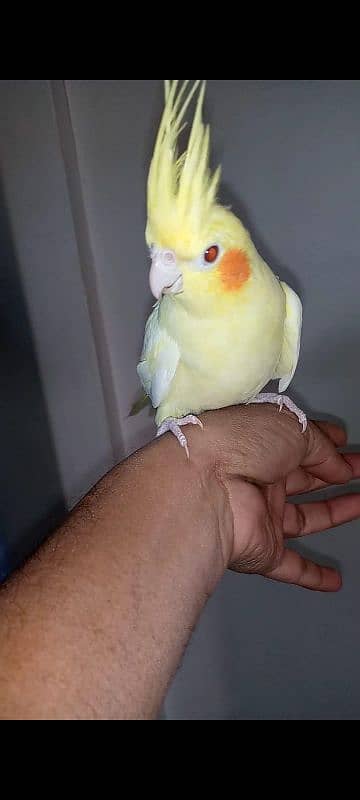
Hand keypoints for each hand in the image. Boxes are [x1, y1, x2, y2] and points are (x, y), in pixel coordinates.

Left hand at [190, 405, 359, 591]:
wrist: (203, 489)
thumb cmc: (239, 445)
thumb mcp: (290, 428)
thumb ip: (321, 446)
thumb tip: (340, 465)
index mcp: (257, 442)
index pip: (295, 440)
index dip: (322, 441)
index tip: (343, 441)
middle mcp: (256, 478)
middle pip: (301, 478)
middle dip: (333, 473)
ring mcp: (259, 515)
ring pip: (302, 518)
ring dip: (333, 513)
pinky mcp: (261, 551)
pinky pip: (290, 566)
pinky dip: (312, 575)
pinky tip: (333, 579)